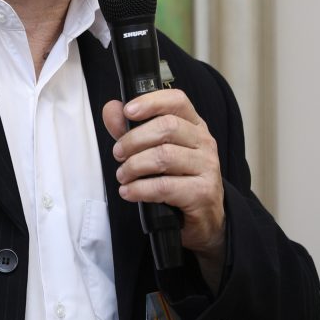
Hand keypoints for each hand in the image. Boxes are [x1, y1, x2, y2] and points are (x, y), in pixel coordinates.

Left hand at [102, 89, 226, 283]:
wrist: (205, 219)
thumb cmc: (178, 180)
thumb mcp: (153, 151)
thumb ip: (131, 130)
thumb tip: (111, 109)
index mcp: (194, 125)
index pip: (177, 100)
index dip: (151, 102)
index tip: (127, 111)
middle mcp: (205, 142)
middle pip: (167, 127)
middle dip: (134, 140)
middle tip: (118, 154)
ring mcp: (207, 167)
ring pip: (164, 156)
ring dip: (134, 166)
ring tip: (123, 176)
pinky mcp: (203, 192)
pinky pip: (165, 186)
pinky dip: (140, 189)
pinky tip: (129, 192)